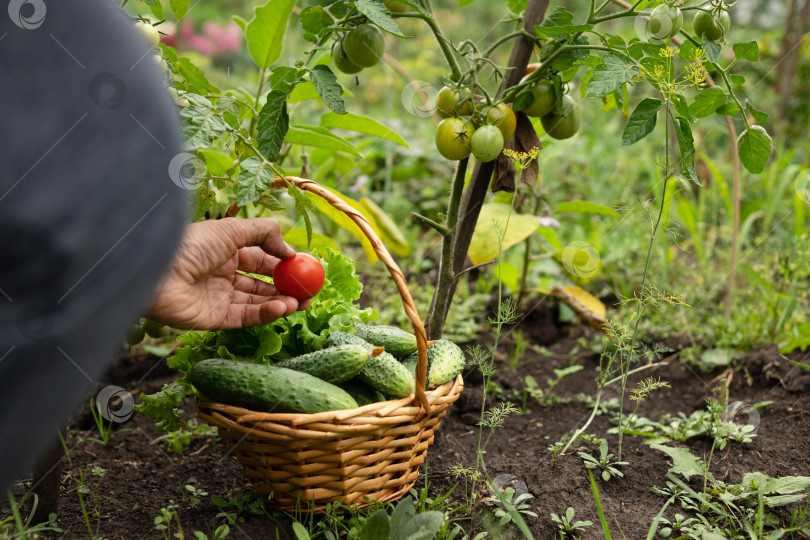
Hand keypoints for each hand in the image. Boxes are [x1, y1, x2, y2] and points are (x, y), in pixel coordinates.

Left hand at [146, 218, 308, 329]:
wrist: (155, 271)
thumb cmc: (191, 244)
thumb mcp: (232, 229)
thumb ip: (265, 233)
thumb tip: (290, 250)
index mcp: (226, 252)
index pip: (261, 260)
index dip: (283, 265)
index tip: (305, 269)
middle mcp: (223, 275)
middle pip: (262, 284)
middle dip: (287, 288)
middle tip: (309, 292)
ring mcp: (219, 298)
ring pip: (257, 302)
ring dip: (281, 302)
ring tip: (301, 302)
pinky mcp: (215, 319)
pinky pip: (246, 317)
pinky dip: (266, 313)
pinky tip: (283, 307)